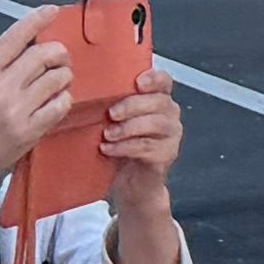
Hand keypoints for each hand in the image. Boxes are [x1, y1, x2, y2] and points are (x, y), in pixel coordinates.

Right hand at [0, 14, 77, 207]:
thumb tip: (29, 47)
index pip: (15, 36)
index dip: (37, 19)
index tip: (52, 11)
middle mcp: (0, 88)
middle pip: (43, 54)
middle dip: (58, 52)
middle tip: (60, 58)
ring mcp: (16, 110)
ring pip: (57, 77)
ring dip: (63, 75)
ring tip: (58, 81)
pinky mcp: (29, 131)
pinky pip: (60, 104)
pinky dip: (63, 99)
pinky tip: (56, 101)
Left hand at [100, 74, 185, 205]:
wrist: (131, 184)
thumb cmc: (122, 148)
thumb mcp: (117, 122)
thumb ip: (115, 104)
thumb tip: (91, 92)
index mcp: (159, 99)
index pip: (163, 80)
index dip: (153, 78)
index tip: (138, 82)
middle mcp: (170, 114)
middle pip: (158, 101)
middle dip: (132, 105)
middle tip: (111, 113)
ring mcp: (172, 134)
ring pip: (155, 123)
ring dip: (128, 128)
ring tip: (107, 135)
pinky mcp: (168, 154)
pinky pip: (147, 146)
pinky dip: (125, 147)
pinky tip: (109, 149)